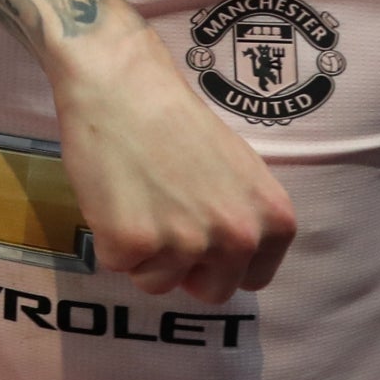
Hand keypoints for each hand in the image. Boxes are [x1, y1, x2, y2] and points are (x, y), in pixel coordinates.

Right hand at [53, 17, 295, 303]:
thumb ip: (243, 217)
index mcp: (273, 221)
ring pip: (157, 283)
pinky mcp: (131, 243)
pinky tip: (111, 197)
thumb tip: (226, 259)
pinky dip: (106, 238)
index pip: (252, 279)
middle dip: (182, 267)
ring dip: (141, 253)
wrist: (122, 86)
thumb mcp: (239, 171)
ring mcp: (185, 243)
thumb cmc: (175, 119)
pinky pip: (116, 264)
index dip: (219, 262)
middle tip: (159, 223)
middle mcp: (237, 237)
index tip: (196, 237)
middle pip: (210, 292)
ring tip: (134, 201)